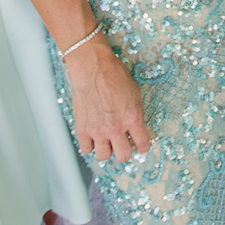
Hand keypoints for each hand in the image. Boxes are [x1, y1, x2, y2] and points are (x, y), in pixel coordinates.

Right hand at [62, 38, 152, 162]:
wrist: (92, 68)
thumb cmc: (114, 76)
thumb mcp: (135, 93)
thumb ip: (136, 114)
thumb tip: (136, 129)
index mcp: (132, 118)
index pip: (143, 145)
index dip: (142, 146)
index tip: (139, 145)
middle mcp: (115, 127)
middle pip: (123, 157)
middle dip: (125, 151)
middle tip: (123, 144)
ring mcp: (97, 130)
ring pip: (104, 157)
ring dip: (107, 150)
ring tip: (107, 140)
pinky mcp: (82, 129)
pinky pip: (86, 149)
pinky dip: (90, 145)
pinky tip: (93, 137)